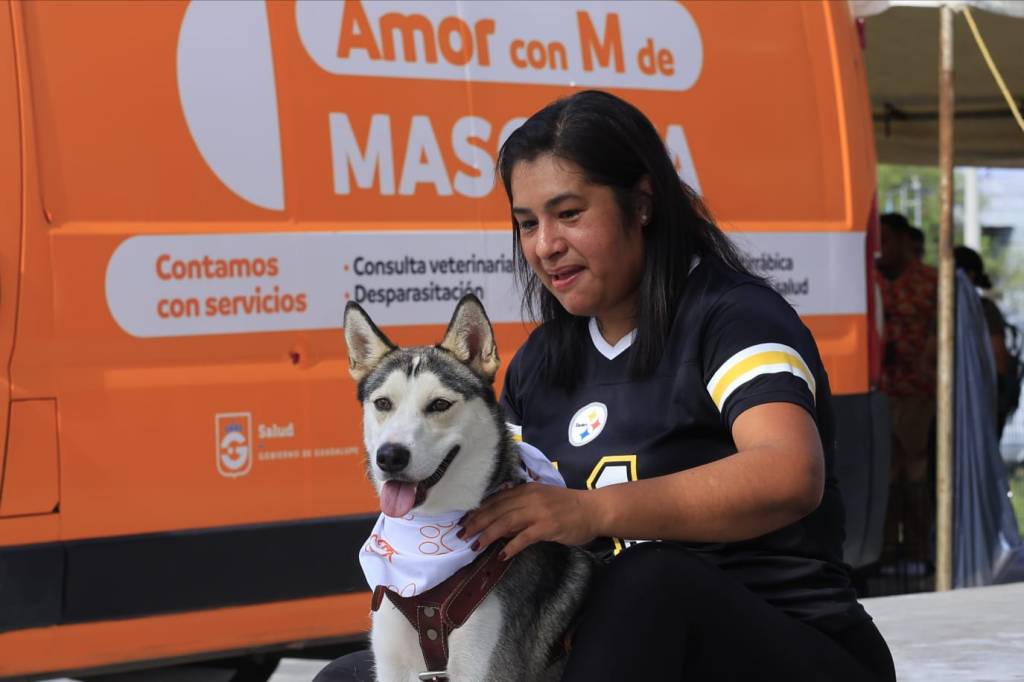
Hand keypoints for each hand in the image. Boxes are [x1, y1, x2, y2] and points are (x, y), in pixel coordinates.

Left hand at [459, 484, 597, 559]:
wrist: (594, 509)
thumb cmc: (567, 506)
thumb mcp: (540, 501)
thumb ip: (520, 508)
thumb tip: (498, 523)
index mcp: (526, 489)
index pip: (495, 499)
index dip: (478, 511)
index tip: (463, 521)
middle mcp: (529, 497)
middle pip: (496, 509)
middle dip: (476, 522)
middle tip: (461, 535)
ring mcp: (539, 512)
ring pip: (506, 521)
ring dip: (488, 534)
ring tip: (475, 545)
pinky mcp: (548, 527)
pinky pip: (524, 537)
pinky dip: (511, 546)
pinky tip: (501, 555)